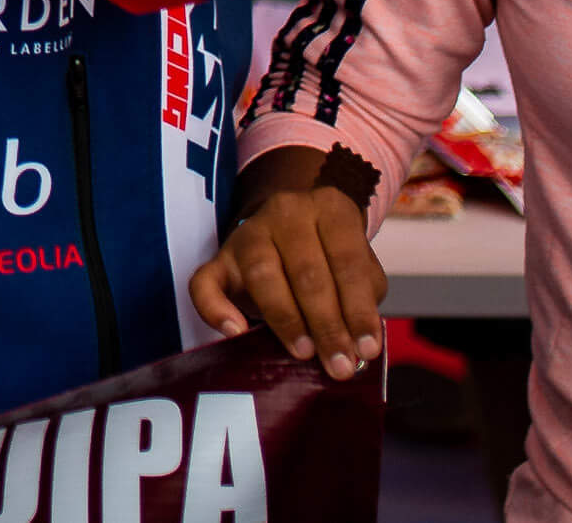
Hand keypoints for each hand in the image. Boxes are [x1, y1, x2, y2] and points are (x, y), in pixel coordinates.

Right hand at [189, 149, 386, 378]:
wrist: (291, 234)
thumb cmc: (332, 257)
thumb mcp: (360, 268)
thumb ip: (361, 301)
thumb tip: (357, 347)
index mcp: (329, 208)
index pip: (347, 259)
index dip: (358, 308)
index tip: (367, 349)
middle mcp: (287, 211)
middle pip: (306, 269)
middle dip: (326, 324)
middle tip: (338, 364)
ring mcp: (248, 232)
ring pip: (262, 273)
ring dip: (286, 319)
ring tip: (304, 353)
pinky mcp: (218, 257)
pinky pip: (204, 281)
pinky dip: (216, 309)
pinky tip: (236, 332)